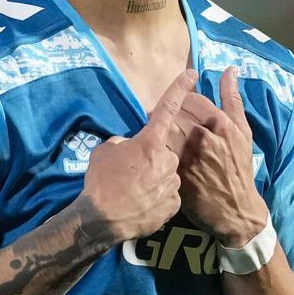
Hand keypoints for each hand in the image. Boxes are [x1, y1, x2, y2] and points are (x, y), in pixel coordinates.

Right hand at [80, 69, 195, 242]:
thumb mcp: (105, 151)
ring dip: (155, 178)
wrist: (102, 221)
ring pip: (168, 173)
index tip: (192, 73)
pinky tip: (142, 204)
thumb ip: (123, 142)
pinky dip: (157, 198)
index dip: (180, 87)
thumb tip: (130, 145)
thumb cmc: (101, 182)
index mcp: (150, 141)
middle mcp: (167, 158)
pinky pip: (168, 195)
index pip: (169, 107)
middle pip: (166, 150)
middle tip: (133, 170)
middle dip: (152, 157)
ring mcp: (173, 182)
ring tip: (135, 191)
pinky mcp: (174, 204)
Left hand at [169, 67, 267, 247]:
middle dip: (170, 118)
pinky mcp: (175, 172)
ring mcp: (187, 155)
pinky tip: (161, 159)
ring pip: (164, 131)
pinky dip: (158, 152)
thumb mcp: (243, 132)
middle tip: (171, 128)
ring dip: (162, 134)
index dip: (183, 103)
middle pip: (173, 114)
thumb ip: (233, 99)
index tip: (183, 113)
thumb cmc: (240, 168)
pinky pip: (159, 153)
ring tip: (164, 142)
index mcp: (219, 122)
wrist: (235, 209)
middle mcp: (202, 135)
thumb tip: (230, 69)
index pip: (189, 99)